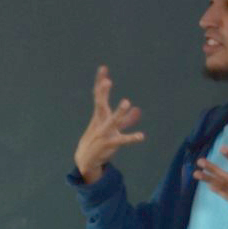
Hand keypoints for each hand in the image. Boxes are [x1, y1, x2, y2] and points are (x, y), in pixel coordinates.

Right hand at [74, 66, 145, 183]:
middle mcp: (100, 122)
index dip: (101, 82)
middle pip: (100, 104)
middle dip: (103, 93)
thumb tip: (138, 110)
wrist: (86, 159)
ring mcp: (104, 133)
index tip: (103, 68)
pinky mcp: (109, 144)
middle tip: (107, 81)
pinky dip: (131, 138)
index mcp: (99, 115)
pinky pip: (122, 140)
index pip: (99, 96)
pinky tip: (141, 136)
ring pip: (112, 121)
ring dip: (119, 112)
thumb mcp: (114, 128)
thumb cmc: (100, 140)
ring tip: (126, 102)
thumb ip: (127, 119)